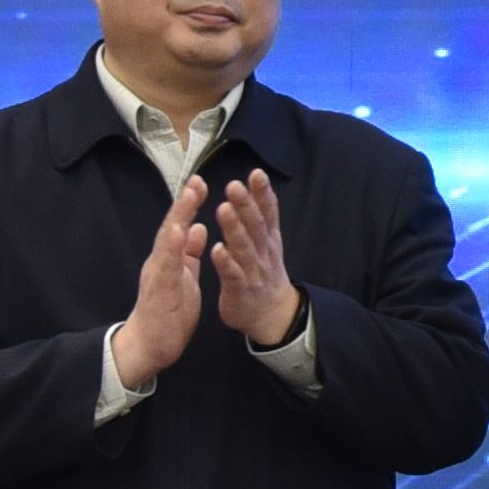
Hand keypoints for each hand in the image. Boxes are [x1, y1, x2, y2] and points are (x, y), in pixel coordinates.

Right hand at [108, 177, 211, 393]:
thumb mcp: (184, 277)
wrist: (151, 345)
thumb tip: (196, 227)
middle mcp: (160, 262)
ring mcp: (157, 275)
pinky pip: (166, 267)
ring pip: (166, 242)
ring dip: (178, 218)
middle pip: (171, 227)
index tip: (200, 182)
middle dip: (183, 203)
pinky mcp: (158, 291)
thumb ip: (188, 253)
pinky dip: (173, 248)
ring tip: (190, 197)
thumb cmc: (168, 312)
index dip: (188, 204)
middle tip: (197, 180)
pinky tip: (181, 233)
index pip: (179, 226)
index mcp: (168, 258)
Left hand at [204, 164, 304, 348]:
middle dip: (246, 205)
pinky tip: (217, 249)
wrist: (271, 315)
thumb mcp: (268, 243)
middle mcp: (263, 252)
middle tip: (234, 185)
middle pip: (255, 226)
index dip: (262, 193)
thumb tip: (256, 185)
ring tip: (223, 209)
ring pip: (243, 247)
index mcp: (268, 239)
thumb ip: (261, 217)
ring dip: (234, 228)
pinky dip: (225, 262)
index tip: (256, 173)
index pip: (267, 212)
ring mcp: (253, 271)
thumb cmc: (264, 273)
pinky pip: (232, 274)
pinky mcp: (240, 289)